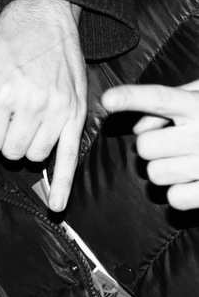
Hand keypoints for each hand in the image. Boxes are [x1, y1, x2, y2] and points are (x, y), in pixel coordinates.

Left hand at [0, 0, 85, 211]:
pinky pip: (70, 158)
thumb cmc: (0, 34)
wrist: (48, 16)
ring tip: (23, 122)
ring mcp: (58, 110)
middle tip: (5, 118)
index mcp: (2, 91)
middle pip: (10, 152)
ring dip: (25, 147)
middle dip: (3, 140)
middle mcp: (33, 103)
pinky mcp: (77, 114)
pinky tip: (56, 206)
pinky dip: (63, 184)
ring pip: (34, 156)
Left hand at [102, 80, 198, 209]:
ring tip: (189, 161)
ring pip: (155, 174)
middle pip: (145, 146)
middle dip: (153, 146)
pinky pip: (175, 199)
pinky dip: (180, 194)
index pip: (162, 99)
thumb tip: (139, 127)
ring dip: (165, 169)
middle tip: (174, 143)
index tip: (107, 99)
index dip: (133, 97)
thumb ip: (170, 101)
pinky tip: (197, 182)